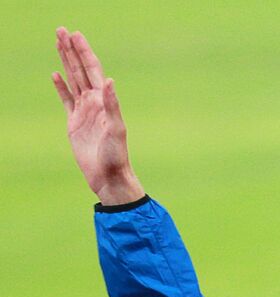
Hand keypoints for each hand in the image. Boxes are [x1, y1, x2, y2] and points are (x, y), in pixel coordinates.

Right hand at [52, 27, 143, 205]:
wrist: (109, 176)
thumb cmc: (116, 155)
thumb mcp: (116, 129)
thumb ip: (112, 105)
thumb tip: (109, 81)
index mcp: (104, 101)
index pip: (92, 70)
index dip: (84, 52)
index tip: (76, 35)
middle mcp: (94, 103)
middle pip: (80, 70)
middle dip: (71, 50)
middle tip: (62, 30)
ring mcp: (84, 112)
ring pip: (72, 80)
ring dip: (66, 62)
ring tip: (58, 44)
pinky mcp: (74, 123)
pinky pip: (66, 100)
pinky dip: (61, 87)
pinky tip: (55, 75)